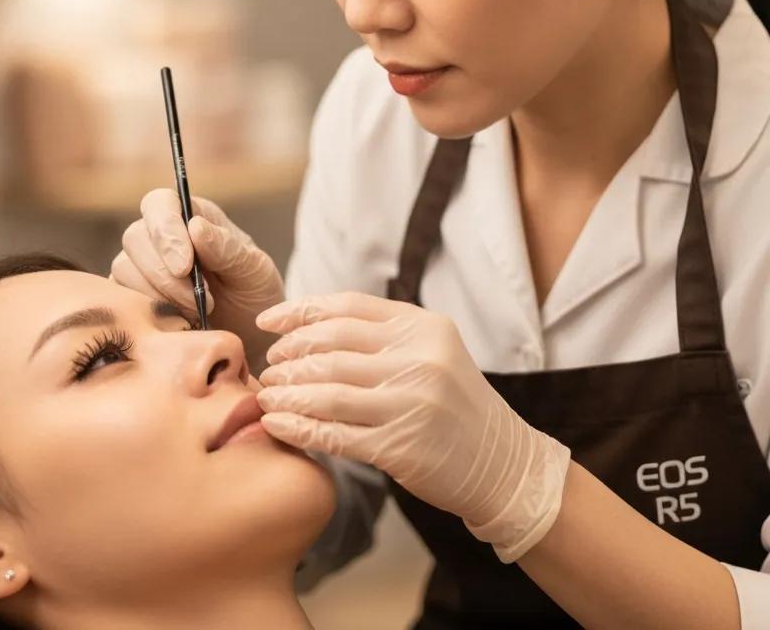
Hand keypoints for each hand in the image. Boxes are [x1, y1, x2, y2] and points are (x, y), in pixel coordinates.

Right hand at [110, 189, 283, 363]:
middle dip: (164, 274)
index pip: (160, 203)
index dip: (166, 231)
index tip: (185, 267)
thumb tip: (195, 227)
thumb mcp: (253, 270)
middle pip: (135, 237)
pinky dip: (148, 313)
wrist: (247, 334)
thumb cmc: (252, 294)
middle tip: (199, 302)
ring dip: (159, 295)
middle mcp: (160, 236)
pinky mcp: (132, 295)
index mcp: (191, 216)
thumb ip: (227, 248)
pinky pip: (122, 298)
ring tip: (195, 313)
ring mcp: (141, 266)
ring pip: (125, 269)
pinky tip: (179, 323)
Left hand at [255, 292, 570, 562]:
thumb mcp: (432, 350)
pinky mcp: (399, 448)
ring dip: (287, 392)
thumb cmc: (455, 403)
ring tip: (266, 396)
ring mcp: (409, 403)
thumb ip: (383, 334)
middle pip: (331, 346)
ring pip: (326, 390)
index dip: (300, 312)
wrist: (504, 463)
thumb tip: (309, 324)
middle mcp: (418, 359)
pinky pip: (333, 434)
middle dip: (290, 354)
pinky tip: (276, 425)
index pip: (346, 307)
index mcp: (423, 327)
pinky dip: (297, 428)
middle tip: (270, 365)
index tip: (267, 322)